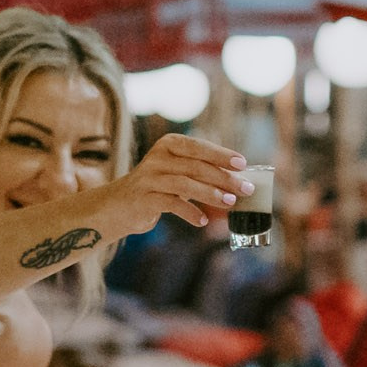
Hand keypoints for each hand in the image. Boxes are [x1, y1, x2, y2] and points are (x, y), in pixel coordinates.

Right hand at [96, 134, 249, 233]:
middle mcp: (157, 157)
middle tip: (246, 189)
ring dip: (211, 194)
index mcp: (168, 145)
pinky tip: (203, 221)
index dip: (221, 154)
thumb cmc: (158, 187)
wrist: (119, 205)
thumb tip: (239, 179)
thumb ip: (201, 171)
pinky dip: (190, 212)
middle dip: (224, 178)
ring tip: (230, 203)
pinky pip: (171, 204)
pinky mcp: (143, 198)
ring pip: (185, 184)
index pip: (198, 146)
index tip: (243, 164)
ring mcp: (149, 177)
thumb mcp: (178, 173)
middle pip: (195, 166)